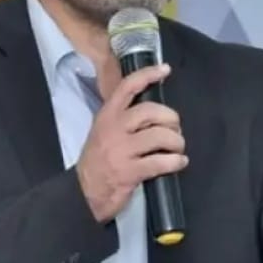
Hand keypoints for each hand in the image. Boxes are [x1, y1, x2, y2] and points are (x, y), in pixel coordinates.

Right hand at [76, 63, 187, 222]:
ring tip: (178, 148)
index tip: (165, 70)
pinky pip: (161, 162)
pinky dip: (176, 161)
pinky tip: (179, 162)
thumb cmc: (98, 161)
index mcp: (107, 116)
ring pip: (160, 136)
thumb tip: (155, 112)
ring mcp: (121, 150)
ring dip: (176, 142)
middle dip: (171, 119)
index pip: (127, 87)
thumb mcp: (103, 132)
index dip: (148, 75)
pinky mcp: (130, 171)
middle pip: (150, 111)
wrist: (83, 193)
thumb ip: (123, 119)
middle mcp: (114, 129)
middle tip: (175, 129)